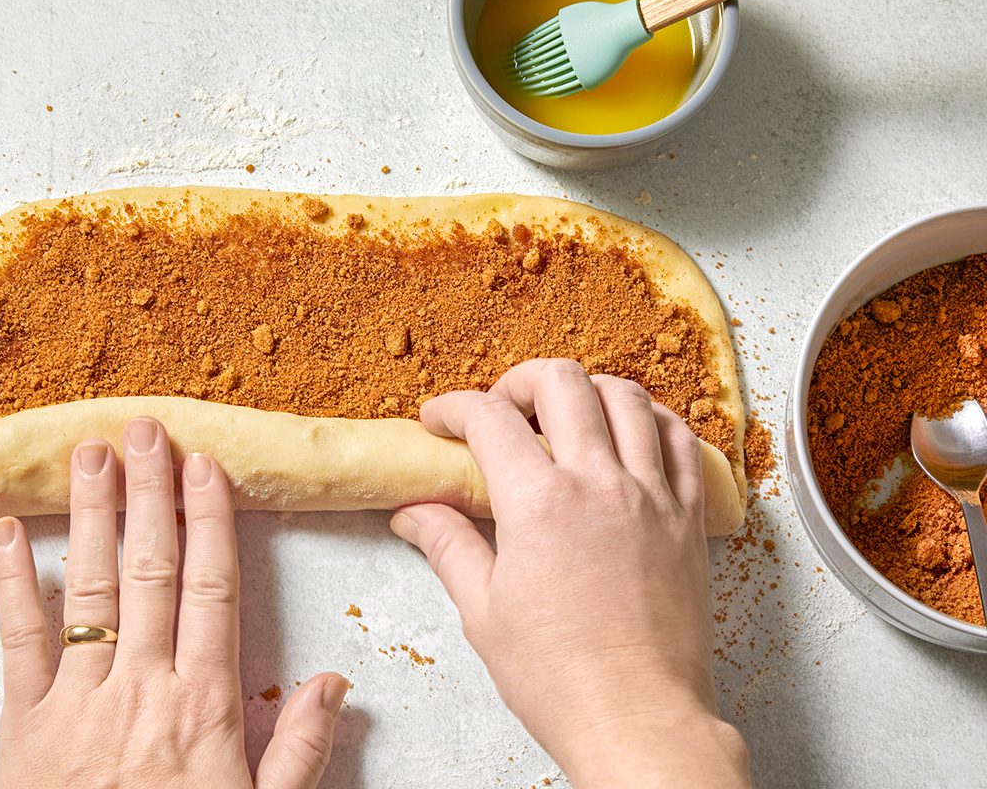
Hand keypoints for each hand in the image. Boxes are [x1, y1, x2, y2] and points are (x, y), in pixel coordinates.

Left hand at [0, 417, 347, 788]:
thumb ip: (300, 753)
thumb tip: (336, 684)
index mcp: (203, 704)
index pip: (211, 588)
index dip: (208, 521)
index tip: (206, 466)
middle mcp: (142, 687)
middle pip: (150, 571)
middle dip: (149, 494)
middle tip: (144, 430)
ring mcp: (79, 701)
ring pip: (91, 590)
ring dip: (92, 516)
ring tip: (89, 454)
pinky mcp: (24, 724)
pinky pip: (19, 642)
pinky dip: (13, 584)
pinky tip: (13, 533)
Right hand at [391, 360, 749, 787]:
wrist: (639, 719)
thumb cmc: (559, 677)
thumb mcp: (482, 611)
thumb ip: (448, 544)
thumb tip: (414, 512)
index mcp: (539, 504)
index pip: (489, 418)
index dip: (454, 407)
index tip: (440, 419)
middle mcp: (600, 484)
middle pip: (561, 381)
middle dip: (518, 380)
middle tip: (501, 408)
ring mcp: (652, 496)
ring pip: (626, 397)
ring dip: (586, 391)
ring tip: (564, 414)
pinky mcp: (687, 517)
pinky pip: (681, 439)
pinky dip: (652, 419)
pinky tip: (631, 433)